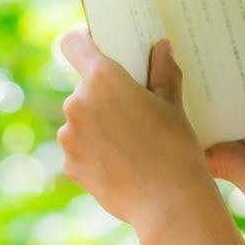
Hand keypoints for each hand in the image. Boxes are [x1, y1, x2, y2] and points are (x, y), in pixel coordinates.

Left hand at [55, 29, 214, 237]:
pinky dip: (96, 150)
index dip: (83, 41)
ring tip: (132, 143)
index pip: (74, 43)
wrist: (168, 203)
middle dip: (104, 94)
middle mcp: (77, 102)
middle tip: (135, 109)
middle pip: (85, 86)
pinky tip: (123, 163)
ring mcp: (69, 135)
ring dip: (99, 124)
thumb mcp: (172, 104)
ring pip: (82, 119)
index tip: (96, 45)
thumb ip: (162, 70)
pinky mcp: (69, 163)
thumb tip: (160, 48)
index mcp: (102, 79)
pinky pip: (80, 147)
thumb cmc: (175, 148)